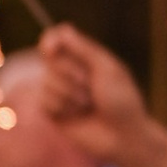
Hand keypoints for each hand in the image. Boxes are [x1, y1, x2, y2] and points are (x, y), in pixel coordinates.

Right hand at [39, 23, 148, 159]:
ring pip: (47, 82)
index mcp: (85, 58)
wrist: (122, 136)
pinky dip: (63, 107)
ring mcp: (60, 92)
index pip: (58, 39)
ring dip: (70, 93)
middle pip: (50, 60)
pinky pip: (45, 101)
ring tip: (88, 104)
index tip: (51, 48)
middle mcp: (70, 72)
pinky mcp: (53, 112)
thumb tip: (62, 30)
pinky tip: (77, 115)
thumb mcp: (107, 69)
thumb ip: (83, 49)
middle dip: (70, 73)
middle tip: (91, 86)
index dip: (50, 41)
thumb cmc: (122, 101)